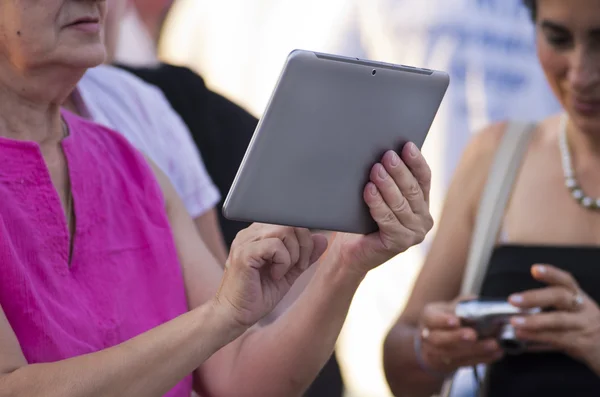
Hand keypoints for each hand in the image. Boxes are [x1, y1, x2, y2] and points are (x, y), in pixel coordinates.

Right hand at [215, 224, 328, 327]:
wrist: (235, 316)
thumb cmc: (258, 295)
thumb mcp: (289, 272)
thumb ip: (305, 255)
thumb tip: (322, 239)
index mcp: (258, 234)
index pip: (289, 220)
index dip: (303, 237)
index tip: (302, 260)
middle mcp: (250, 233)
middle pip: (289, 222)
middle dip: (303, 245)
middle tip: (298, 266)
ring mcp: (245, 241)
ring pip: (284, 230)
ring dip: (293, 254)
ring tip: (284, 272)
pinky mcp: (243, 253)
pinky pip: (274, 245)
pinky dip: (282, 261)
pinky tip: (275, 275)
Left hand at [328, 142, 433, 276]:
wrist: (353, 250)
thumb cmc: (365, 219)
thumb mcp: (381, 196)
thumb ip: (389, 180)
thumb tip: (384, 154)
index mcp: (423, 203)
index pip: (424, 178)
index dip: (416, 161)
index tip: (407, 145)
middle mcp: (423, 219)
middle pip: (412, 190)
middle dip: (399, 171)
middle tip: (387, 156)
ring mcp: (414, 233)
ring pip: (400, 204)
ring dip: (387, 185)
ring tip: (375, 170)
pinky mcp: (400, 244)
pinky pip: (387, 220)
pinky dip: (377, 204)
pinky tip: (369, 191)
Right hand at [418, 298, 503, 372]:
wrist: (434, 343)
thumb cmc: (445, 321)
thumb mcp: (448, 308)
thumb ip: (462, 304)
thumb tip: (477, 301)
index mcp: (428, 318)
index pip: (431, 319)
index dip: (442, 321)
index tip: (456, 321)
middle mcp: (428, 336)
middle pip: (438, 339)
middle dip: (457, 338)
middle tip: (473, 335)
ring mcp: (435, 353)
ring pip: (452, 354)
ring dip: (475, 350)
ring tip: (493, 344)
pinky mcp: (447, 365)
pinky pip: (464, 363)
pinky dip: (482, 358)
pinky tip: (495, 353)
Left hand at [508, 264, 599, 366]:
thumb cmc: (584, 327)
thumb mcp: (574, 311)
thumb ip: (549, 306)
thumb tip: (517, 305)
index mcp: (579, 297)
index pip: (566, 281)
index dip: (551, 274)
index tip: (534, 269)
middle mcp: (583, 308)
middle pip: (560, 297)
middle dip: (535, 298)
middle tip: (513, 299)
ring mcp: (584, 326)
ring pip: (558, 320)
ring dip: (533, 321)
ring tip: (514, 322)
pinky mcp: (583, 344)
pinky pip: (558, 339)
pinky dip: (537, 337)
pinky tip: (522, 335)